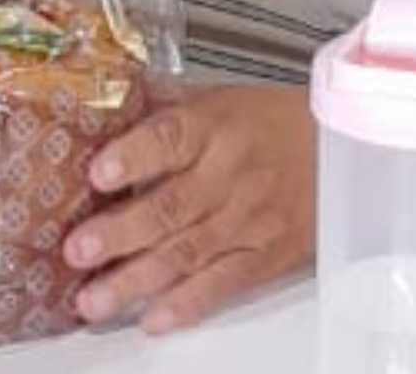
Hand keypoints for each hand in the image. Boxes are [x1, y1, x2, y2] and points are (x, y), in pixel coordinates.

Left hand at [63, 84, 315, 333]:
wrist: (338, 148)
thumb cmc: (269, 121)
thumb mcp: (215, 96)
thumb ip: (158, 103)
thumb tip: (98, 99)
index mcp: (213, 127)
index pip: (170, 138)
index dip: (134, 157)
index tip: (98, 173)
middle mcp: (228, 175)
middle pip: (170, 206)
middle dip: (119, 233)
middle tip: (77, 250)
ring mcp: (247, 220)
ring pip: (187, 252)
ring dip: (137, 279)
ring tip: (94, 299)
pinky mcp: (264, 255)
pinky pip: (223, 283)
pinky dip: (188, 304)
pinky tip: (154, 318)